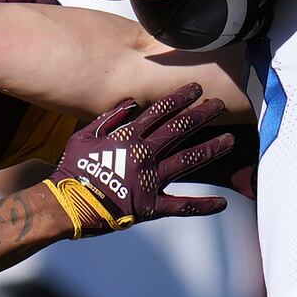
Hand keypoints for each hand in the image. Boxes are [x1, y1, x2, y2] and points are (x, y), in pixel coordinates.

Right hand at [43, 82, 234, 237]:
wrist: (67, 205)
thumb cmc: (73, 169)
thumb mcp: (84, 135)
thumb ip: (109, 117)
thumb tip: (130, 102)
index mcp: (128, 137)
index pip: (159, 112)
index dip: (179, 98)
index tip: (196, 88)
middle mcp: (143, 155)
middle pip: (179, 130)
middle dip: (201, 114)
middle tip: (219, 104)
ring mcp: (150, 181)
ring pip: (188, 161)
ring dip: (211, 148)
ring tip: (230, 139)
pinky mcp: (151, 207)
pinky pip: (182, 206)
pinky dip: (203, 206)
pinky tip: (222, 203)